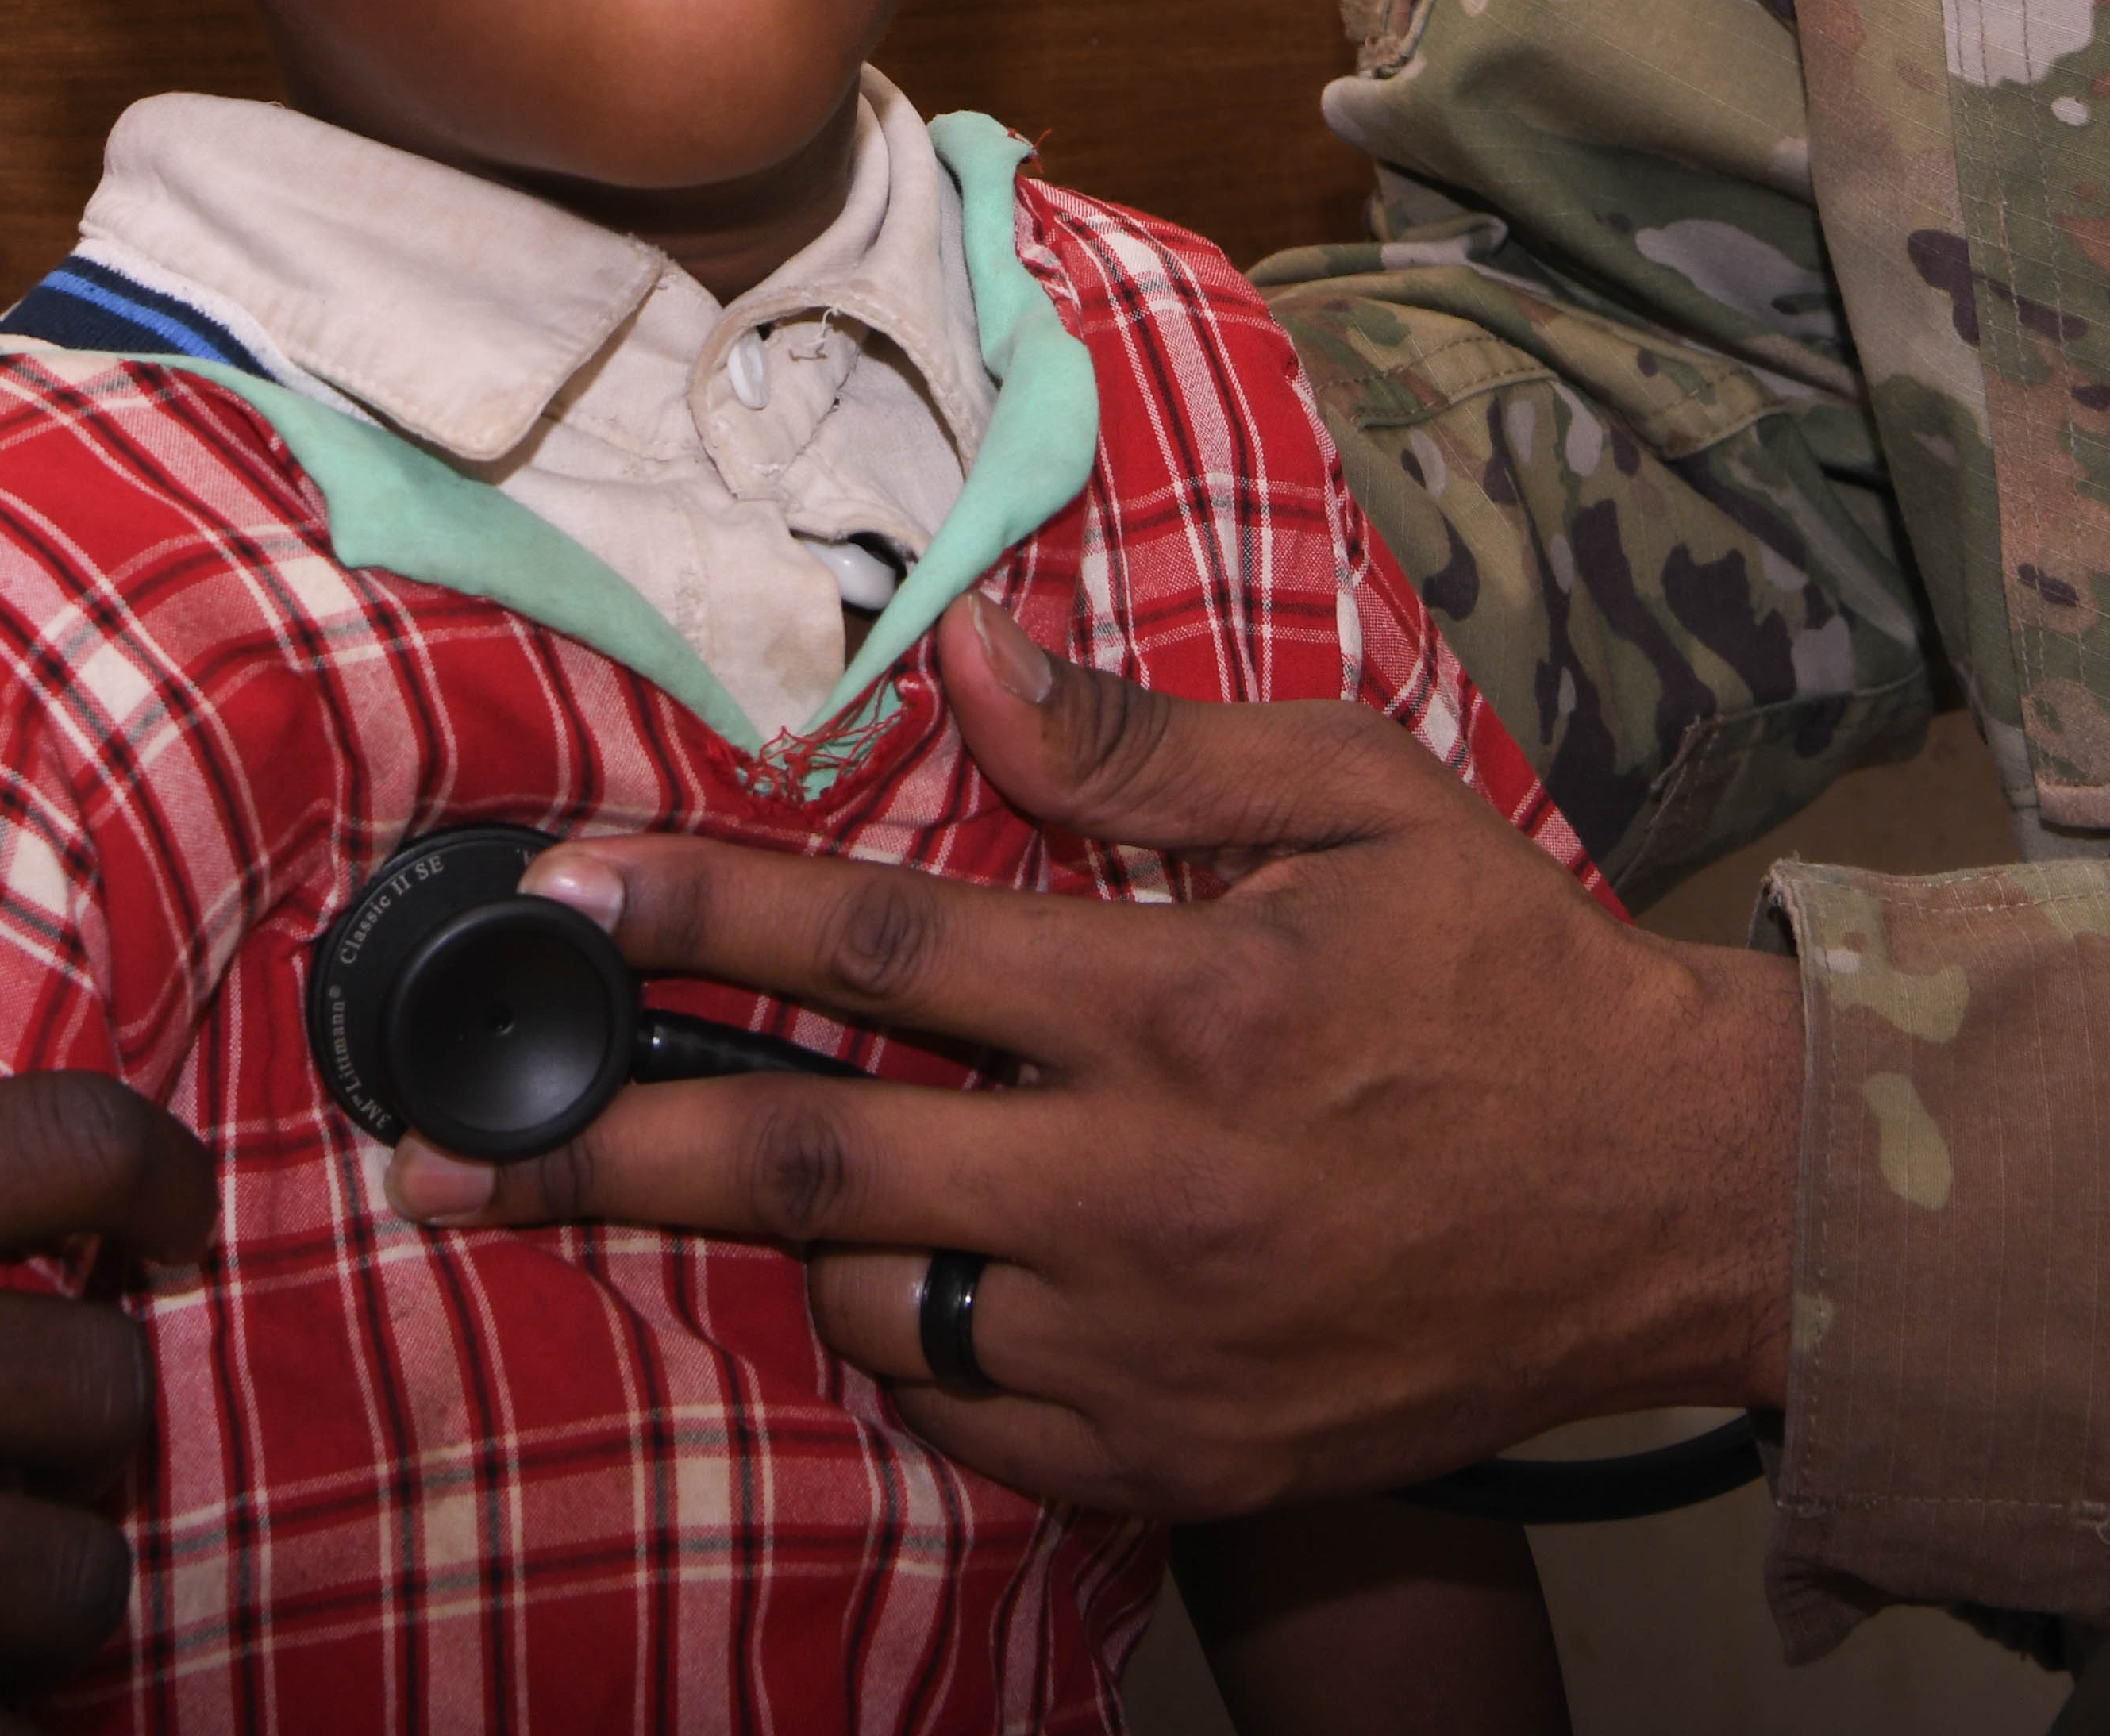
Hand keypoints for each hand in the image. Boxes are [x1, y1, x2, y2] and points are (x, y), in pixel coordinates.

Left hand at [397, 602, 1797, 1516]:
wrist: (1670, 1212)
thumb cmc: (1505, 980)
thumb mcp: (1358, 802)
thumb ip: (1145, 743)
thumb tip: (968, 650)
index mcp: (1175, 1002)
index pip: (878, 943)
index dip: (697, 904)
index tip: (556, 885)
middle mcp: (1135, 1185)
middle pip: (802, 1157)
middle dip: (594, 1142)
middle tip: (439, 1148)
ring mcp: (1144, 1345)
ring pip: (870, 1298)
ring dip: (790, 1237)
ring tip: (760, 1183)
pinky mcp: (1168, 1459)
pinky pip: (968, 1409)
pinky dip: (921, 1344)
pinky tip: (929, 1284)